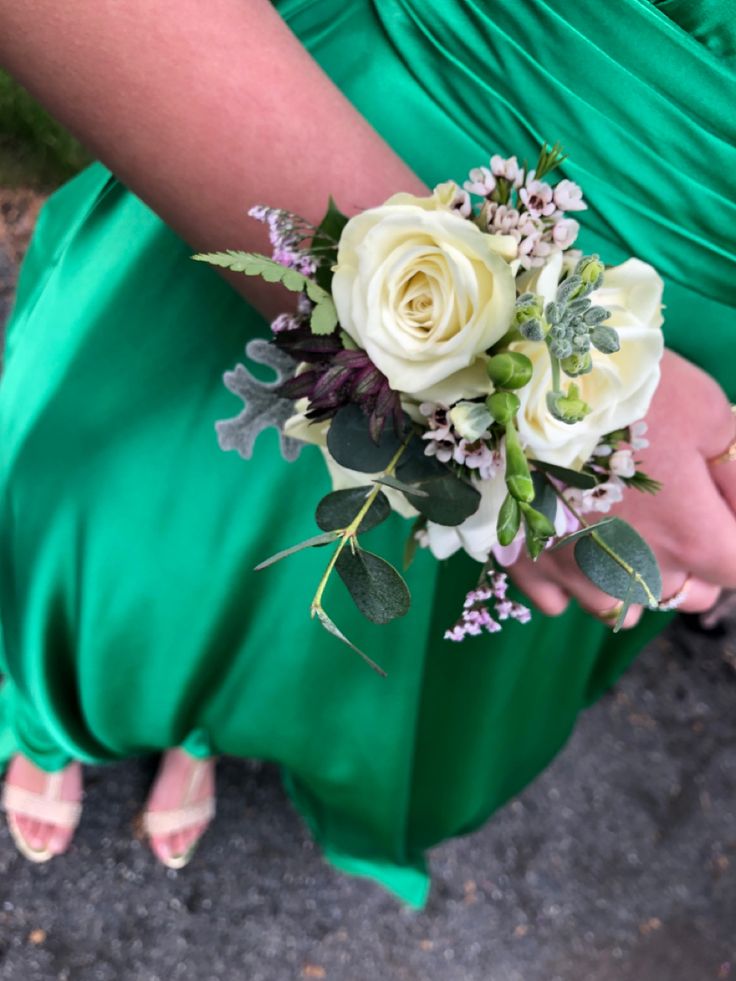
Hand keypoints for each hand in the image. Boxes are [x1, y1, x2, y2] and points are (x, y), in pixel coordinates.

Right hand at [510, 349, 735, 625]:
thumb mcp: (707, 415)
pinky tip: (571, 543)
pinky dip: (569, 583)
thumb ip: (735, 473)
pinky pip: (557, 603)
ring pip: (620, 610)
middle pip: (684, 596)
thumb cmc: (628, 394)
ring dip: (632, 582)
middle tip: (676, 512)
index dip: (735, 539)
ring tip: (624, 536)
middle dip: (692, 565)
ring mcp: (577, 573)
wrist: (529, 385)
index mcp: (689, 537)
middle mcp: (637, 571)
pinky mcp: (527, 563)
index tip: (721, 508)